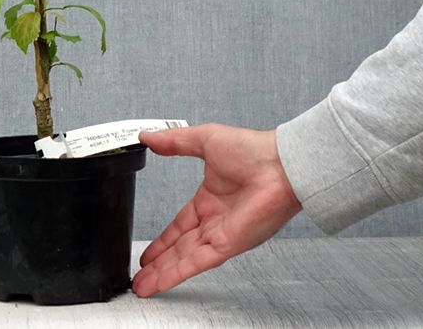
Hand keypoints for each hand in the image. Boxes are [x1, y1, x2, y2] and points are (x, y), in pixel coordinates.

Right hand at [132, 124, 301, 297]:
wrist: (281, 165)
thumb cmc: (253, 150)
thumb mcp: (204, 139)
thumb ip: (174, 141)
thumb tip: (149, 137)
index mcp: (209, 199)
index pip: (180, 225)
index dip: (163, 239)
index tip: (150, 251)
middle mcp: (215, 220)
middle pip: (179, 247)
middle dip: (158, 262)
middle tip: (141, 275)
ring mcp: (221, 234)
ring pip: (184, 259)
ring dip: (162, 272)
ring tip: (143, 286)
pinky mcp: (228, 244)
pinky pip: (198, 262)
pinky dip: (178, 273)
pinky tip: (161, 281)